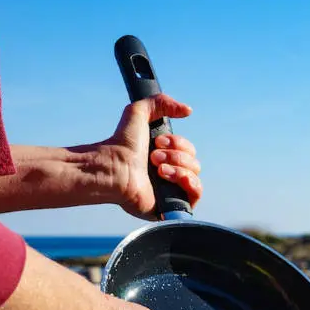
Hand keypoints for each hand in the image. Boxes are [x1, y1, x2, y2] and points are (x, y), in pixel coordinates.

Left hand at [72, 94, 202, 218]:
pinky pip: (195, 195)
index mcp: (166, 156)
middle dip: (176, 156)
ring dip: (179, 168)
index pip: (189, 150)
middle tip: (153, 157)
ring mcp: (171, 191)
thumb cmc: (122, 145)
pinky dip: (189, 183)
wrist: (114, 169)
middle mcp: (170, 174)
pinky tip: (171, 178)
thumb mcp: (139, 112)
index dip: (177, 143)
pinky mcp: (172, 206)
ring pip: (195, 176)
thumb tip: (188, 111)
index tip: (157, 142)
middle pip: (194, 162)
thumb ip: (162, 103)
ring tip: (158, 170)